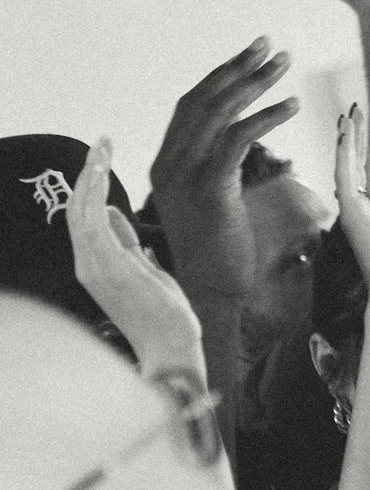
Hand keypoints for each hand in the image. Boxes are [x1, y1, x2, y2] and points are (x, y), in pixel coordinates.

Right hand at [69, 139, 203, 375]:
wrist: (171, 348)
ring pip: (81, 209)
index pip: (86, 218)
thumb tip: (113, 213)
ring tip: (101, 146)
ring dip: (90, 174)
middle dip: (88, 173)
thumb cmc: (163, 317)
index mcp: (97, 265)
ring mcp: (93, 264)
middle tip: (101, 142)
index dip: (91, 187)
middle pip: (78, 209)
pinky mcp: (105, 264)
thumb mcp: (145, 271)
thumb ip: (127, 243)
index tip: (101, 159)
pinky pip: (91, 219)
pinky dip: (93, 191)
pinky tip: (100, 168)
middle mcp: (87, 263)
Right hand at [151, 39, 298, 304]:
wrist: (214, 293)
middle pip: (203, 99)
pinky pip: (238, 139)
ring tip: (286, 63)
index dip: (221, 77)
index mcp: (167, 163)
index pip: (192, 107)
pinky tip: (292, 105)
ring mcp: (184, 175)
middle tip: (271, 45)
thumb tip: (251, 148)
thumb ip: (225, 170)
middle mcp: (168, 163)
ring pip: (218, 112)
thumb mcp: (221, 202)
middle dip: (237, 67)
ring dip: (254, 82)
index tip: (252, 56)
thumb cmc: (226, 253)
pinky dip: (265, 117)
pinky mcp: (209, 187)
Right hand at [334, 109, 369, 319]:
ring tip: (348, 112)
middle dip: (356, 137)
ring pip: (347, 165)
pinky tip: (343, 130)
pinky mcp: (350, 211)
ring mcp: (354, 211)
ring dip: (347, 138)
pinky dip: (342, 152)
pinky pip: (343, 174)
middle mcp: (362, 212)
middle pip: (357, 166)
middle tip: (356, 109)